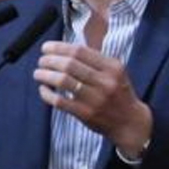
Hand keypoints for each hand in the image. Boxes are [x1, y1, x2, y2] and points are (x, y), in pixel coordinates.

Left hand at [33, 41, 151, 156]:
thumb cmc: (118, 94)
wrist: (130, 121)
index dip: (58, 47)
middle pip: (69, 64)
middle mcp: (105, 82)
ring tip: (38, 73)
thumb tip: (65, 49)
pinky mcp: (86, 114)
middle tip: (41, 61)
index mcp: (112, 67)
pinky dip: (47, 94)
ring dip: (45, 75)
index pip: (80, 51)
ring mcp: (95, 99)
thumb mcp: (116, 72)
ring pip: (62, 81)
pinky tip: (43, 89)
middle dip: (49, 60)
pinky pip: (60, 101)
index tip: (46, 48)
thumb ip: (96, 60)